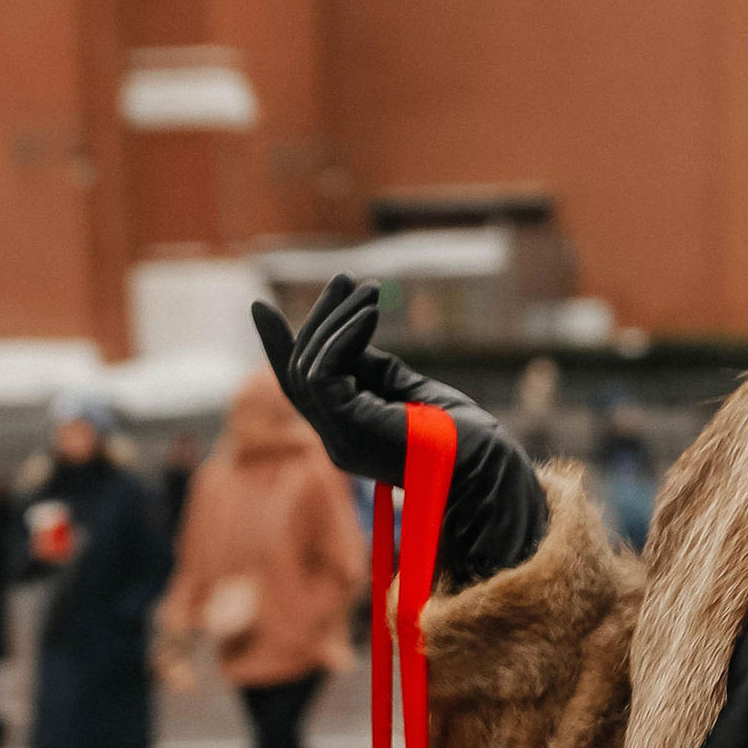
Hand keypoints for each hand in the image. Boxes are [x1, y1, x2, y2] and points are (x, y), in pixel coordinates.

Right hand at [252, 285, 550, 584]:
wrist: (487, 467)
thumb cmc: (463, 435)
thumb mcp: (408, 389)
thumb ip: (374, 368)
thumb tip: (351, 328)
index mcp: (347, 434)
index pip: (300, 388)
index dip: (278, 347)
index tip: (260, 307)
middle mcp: (336, 440)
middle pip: (299, 374)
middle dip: (317, 321)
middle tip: (343, 279)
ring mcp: (339, 438)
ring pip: (308, 369)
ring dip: (334, 321)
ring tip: (366, 290)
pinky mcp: (350, 426)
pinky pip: (324, 373)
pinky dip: (341, 338)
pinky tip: (367, 315)